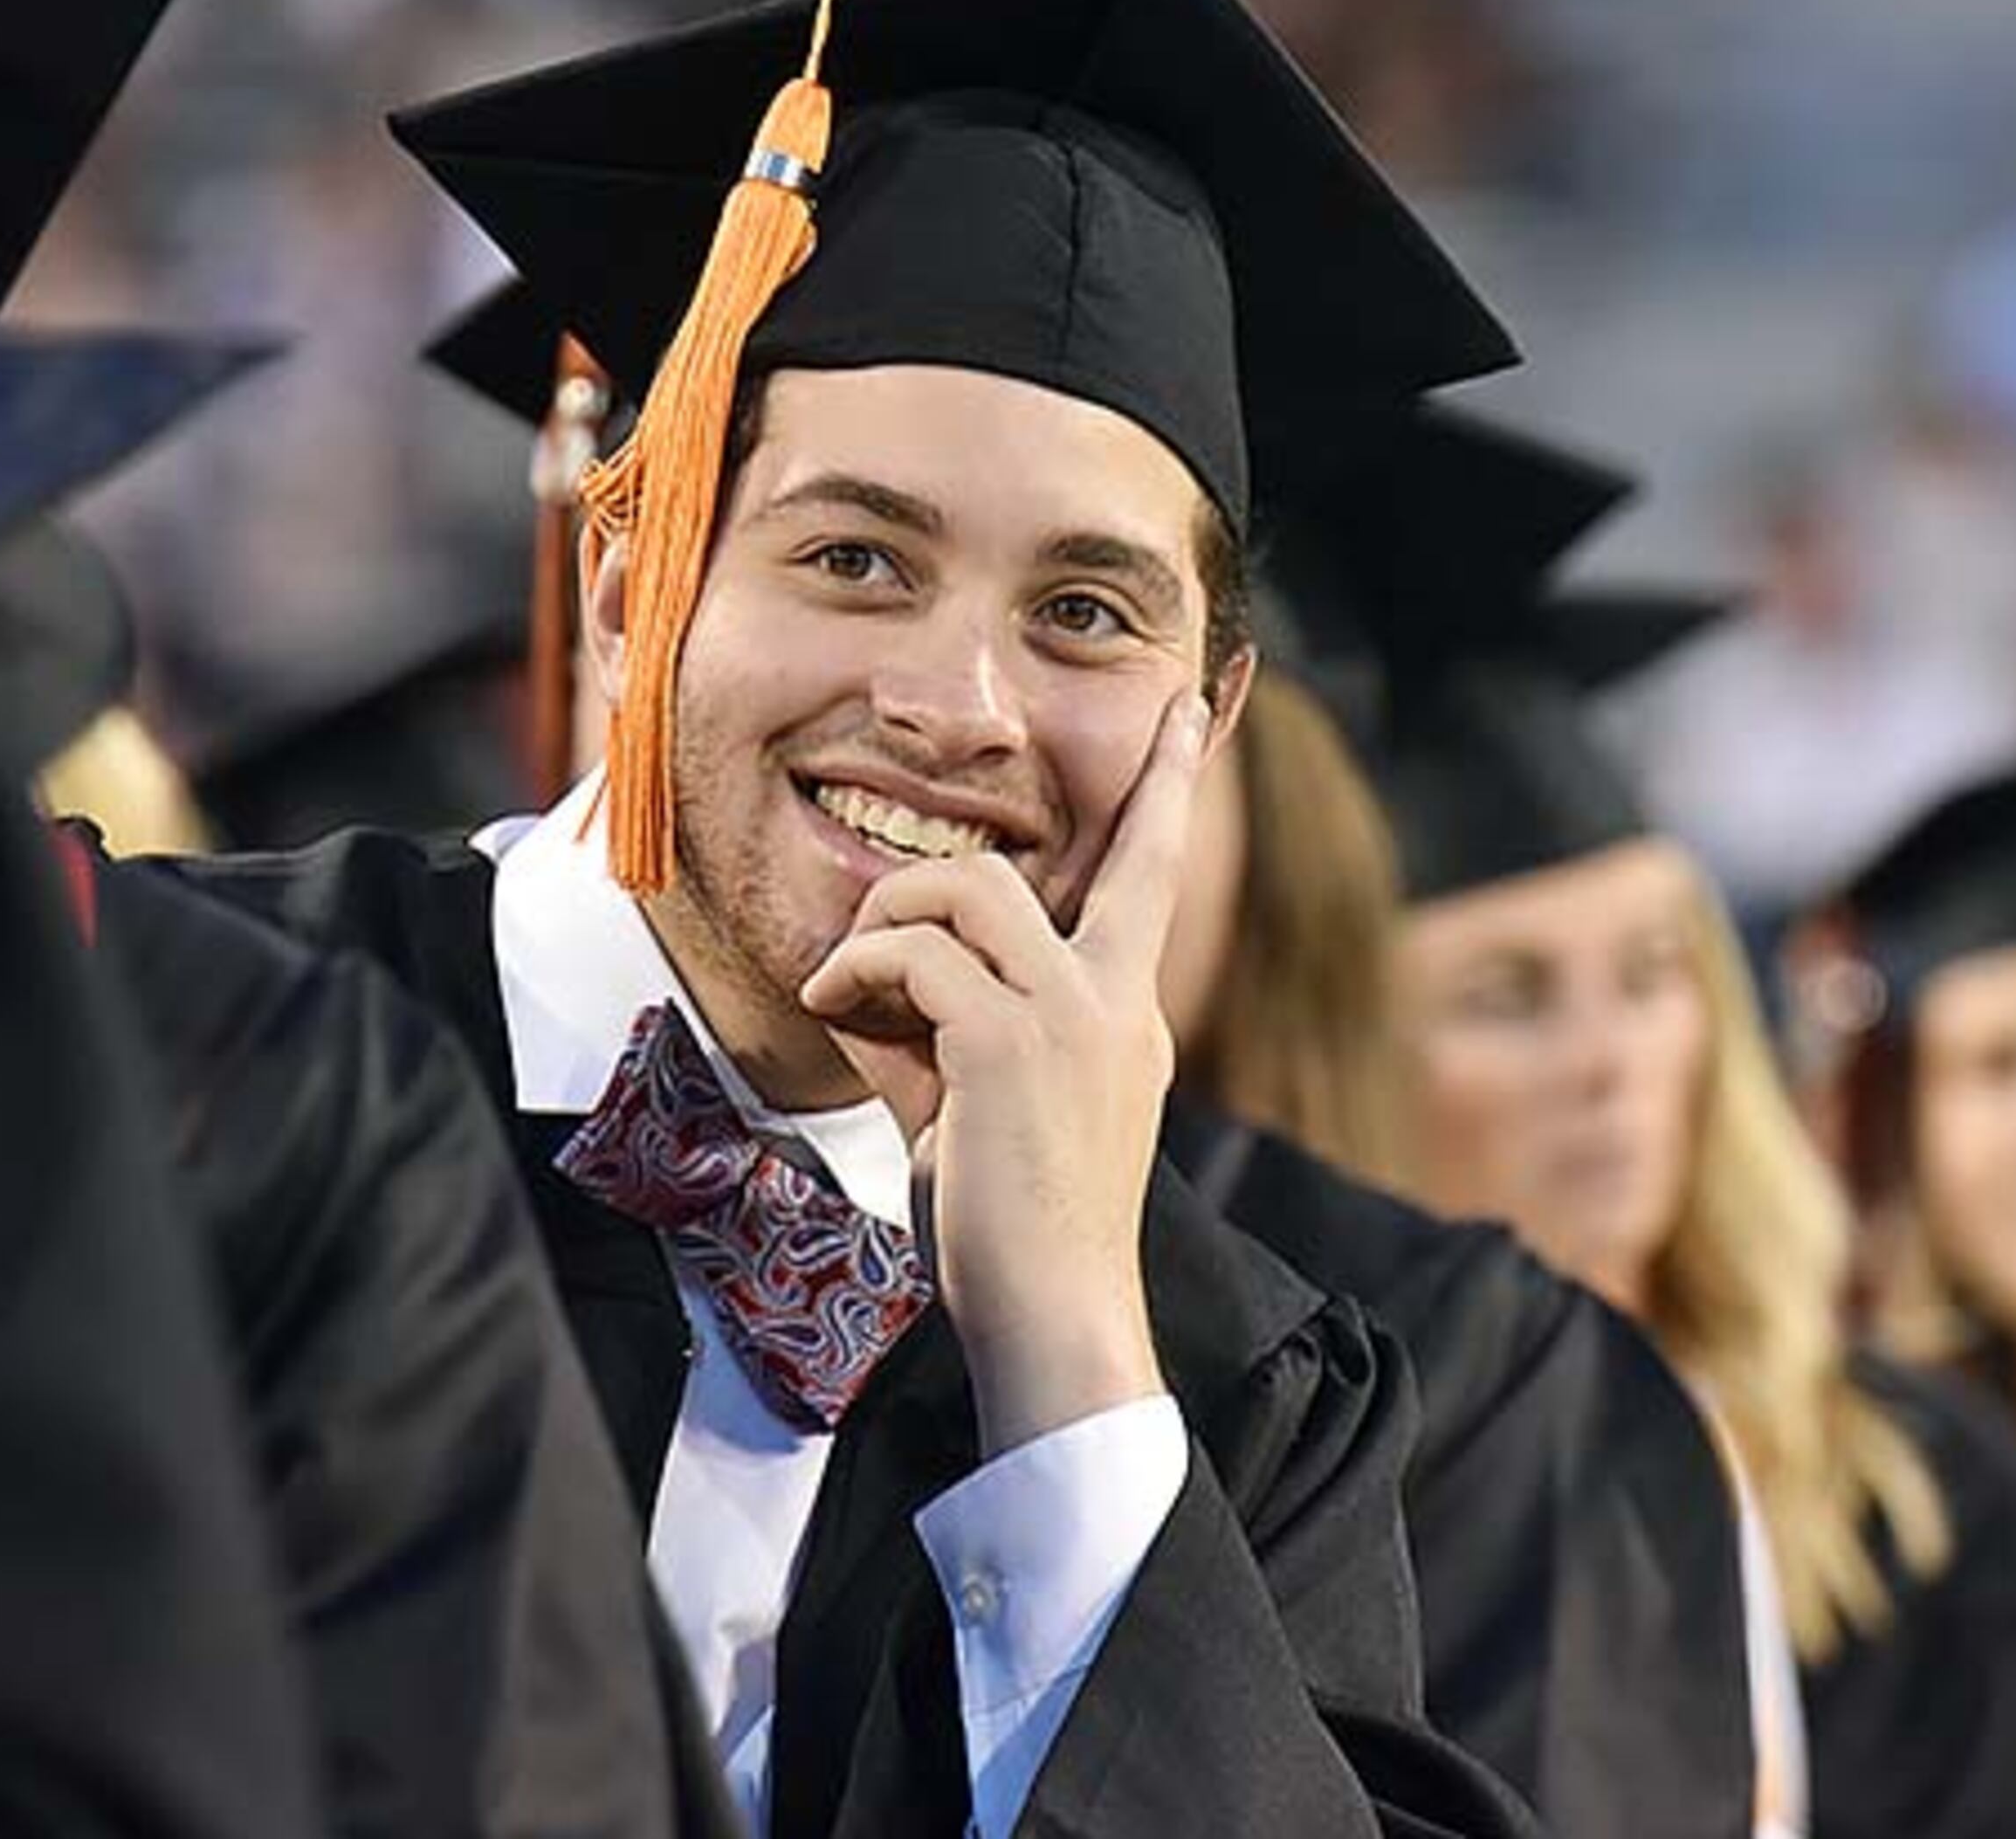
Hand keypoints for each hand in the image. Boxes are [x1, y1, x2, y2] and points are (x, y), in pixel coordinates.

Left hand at [799, 694, 1210, 1452]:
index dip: (1167, 777)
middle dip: (923, 879)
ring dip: (883, 929)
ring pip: (963, 890)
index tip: (1184, 695)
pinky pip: (917, 960)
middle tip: (859, 936)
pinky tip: (831, 1014)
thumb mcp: (974, 1111)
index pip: (1151, 869)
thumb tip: (865, 983)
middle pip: (1017, 864)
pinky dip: (859, 975)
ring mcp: (1071, 1018)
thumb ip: (936, 1034)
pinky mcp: (1013, 1047)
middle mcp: (1112, 1001)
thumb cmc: (1012, 1236)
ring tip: (843, 996)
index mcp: (1122, 1013)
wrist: (1052, 1320)